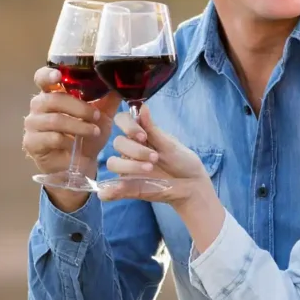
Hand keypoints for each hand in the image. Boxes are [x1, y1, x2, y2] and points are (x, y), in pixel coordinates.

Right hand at [21, 67, 120, 203]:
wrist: (81, 165)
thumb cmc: (87, 137)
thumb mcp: (102, 116)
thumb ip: (108, 99)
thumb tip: (120, 82)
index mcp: (52, 94)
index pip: (42, 78)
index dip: (48, 74)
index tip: (59, 75)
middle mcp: (38, 106)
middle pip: (53, 99)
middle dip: (79, 108)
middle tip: (96, 116)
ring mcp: (33, 124)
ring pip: (55, 119)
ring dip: (78, 126)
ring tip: (93, 131)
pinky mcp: (32, 142)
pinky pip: (51, 138)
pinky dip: (68, 141)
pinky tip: (75, 146)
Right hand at [98, 108, 212, 206]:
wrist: (192, 185)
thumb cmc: (183, 161)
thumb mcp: (170, 144)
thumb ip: (153, 129)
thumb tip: (143, 107)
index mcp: (140, 135)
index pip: (122, 121)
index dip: (128, 126)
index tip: (143, 136)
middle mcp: (131, 150)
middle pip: (118, 143)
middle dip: (136, 149)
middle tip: (155, 157)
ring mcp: (128, 168)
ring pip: (113, 163)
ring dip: (129, 165)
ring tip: (149, 169)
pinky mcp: (129, 187)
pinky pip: (112, 189)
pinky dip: (108, 191)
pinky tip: (107, 193)